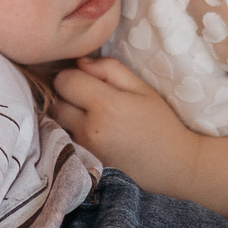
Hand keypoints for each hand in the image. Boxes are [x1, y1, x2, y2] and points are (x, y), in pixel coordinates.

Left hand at [48, 56, 201, 192]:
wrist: (172, 165)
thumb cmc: (160, 123)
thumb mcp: (141, 88)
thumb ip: (109, 69)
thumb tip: (80, 62)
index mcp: (105, 105)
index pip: (64, 81)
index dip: (72, 75)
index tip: (86, 79)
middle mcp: (89, 129)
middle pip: (55, 102)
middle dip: (66, 95)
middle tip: (86, 96)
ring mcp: (84, 149)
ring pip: (57, 123)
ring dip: (66, 115)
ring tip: (89, 114)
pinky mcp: (84, 163)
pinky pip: (65, 140)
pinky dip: (71, 132)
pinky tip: (91, 131)